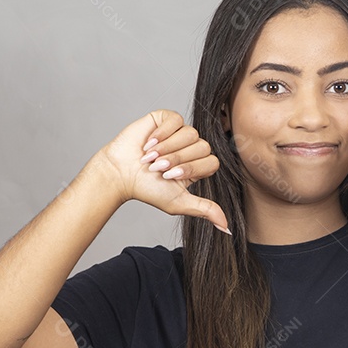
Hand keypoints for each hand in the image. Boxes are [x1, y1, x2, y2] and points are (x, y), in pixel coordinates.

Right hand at [96, 109, 230, 232]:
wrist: (120, 174)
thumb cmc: (147, 189)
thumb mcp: (179, 202)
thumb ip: (205, 210)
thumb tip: (227, 228)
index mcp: (198, 166)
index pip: (211, 162)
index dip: (192, 168)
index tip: (170, 177)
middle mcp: (191, 148)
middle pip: (202, 147)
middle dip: (177, 160)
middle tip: (158, 168)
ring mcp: (180, 132)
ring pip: (190, 133)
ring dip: (167, 148)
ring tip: (150, 158)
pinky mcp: (166, 119)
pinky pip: (176, 120)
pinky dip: (162, 134)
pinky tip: (148, 144)